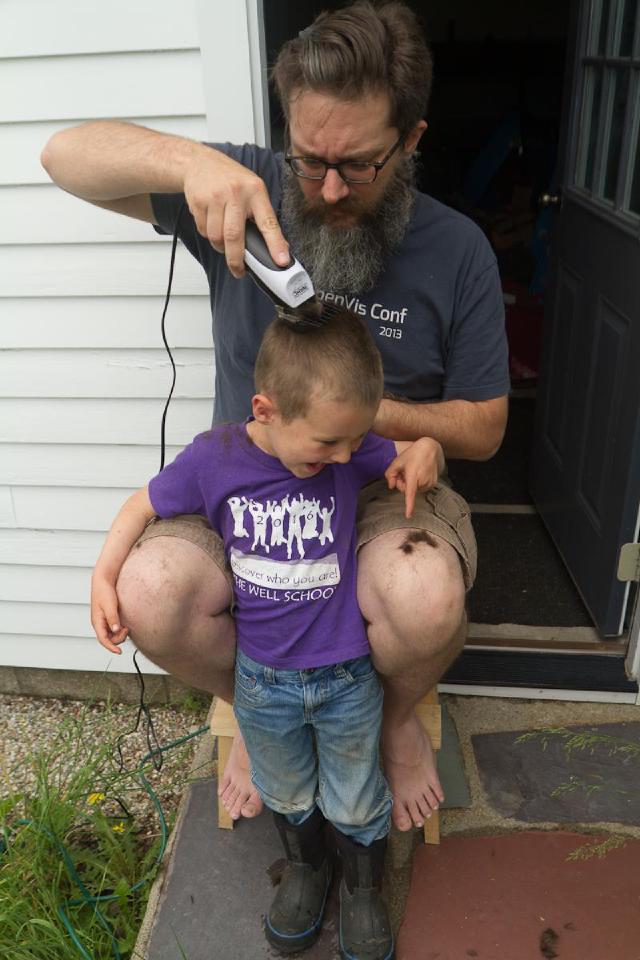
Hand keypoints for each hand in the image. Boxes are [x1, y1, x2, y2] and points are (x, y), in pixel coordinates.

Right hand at [91, 575, 128, 654]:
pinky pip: (114, 629)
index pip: (103, 640)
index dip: (110, 647)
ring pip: (112, 635)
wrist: (104, 581)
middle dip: (118, 638)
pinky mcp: (109, 618)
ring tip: (126, 626)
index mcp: (97, 622)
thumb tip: (116, 630)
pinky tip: (125, 624)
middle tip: (126, 629)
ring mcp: (104, 621)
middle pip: (109, 639)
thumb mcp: (109, 605)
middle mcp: (100, 623)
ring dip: (120, 634)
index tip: (119, 652)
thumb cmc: (104, 591)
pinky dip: (120, 629)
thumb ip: (113, 618)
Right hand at [182, 146, 289, 276]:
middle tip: (239, 270)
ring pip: (216, 237)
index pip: (268, 222)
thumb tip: (278, 246)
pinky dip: (208, 234)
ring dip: (220, 246)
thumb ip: (263, 216)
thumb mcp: (253, 190)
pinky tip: (211, 222)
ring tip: (223, 238)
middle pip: (234, 236)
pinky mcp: (199, 202)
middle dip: (236, 259)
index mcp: (255, 191)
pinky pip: (203, 231)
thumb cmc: (231, 179)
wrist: (200, 162)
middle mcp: (236, 193)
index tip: (281, 261)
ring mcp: (215, 197)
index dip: (275, 244)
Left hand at [385, 437, 444, 517]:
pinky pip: (420, 488)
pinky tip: (418, 473)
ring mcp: (429, 483)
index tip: (408, 515)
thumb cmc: (412, 454)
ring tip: (413, 471)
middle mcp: (423, 481)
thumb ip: (390, 475)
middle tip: (403, 472)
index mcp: (413, 475)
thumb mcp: (397, 462)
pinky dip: (417, 483)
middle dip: (402, 483)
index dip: (409, 505)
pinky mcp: (433, 484)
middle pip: (407, 490)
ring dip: (410, 483)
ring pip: (414, 490)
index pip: (410, 493)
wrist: (430, 449)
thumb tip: (391, 487)